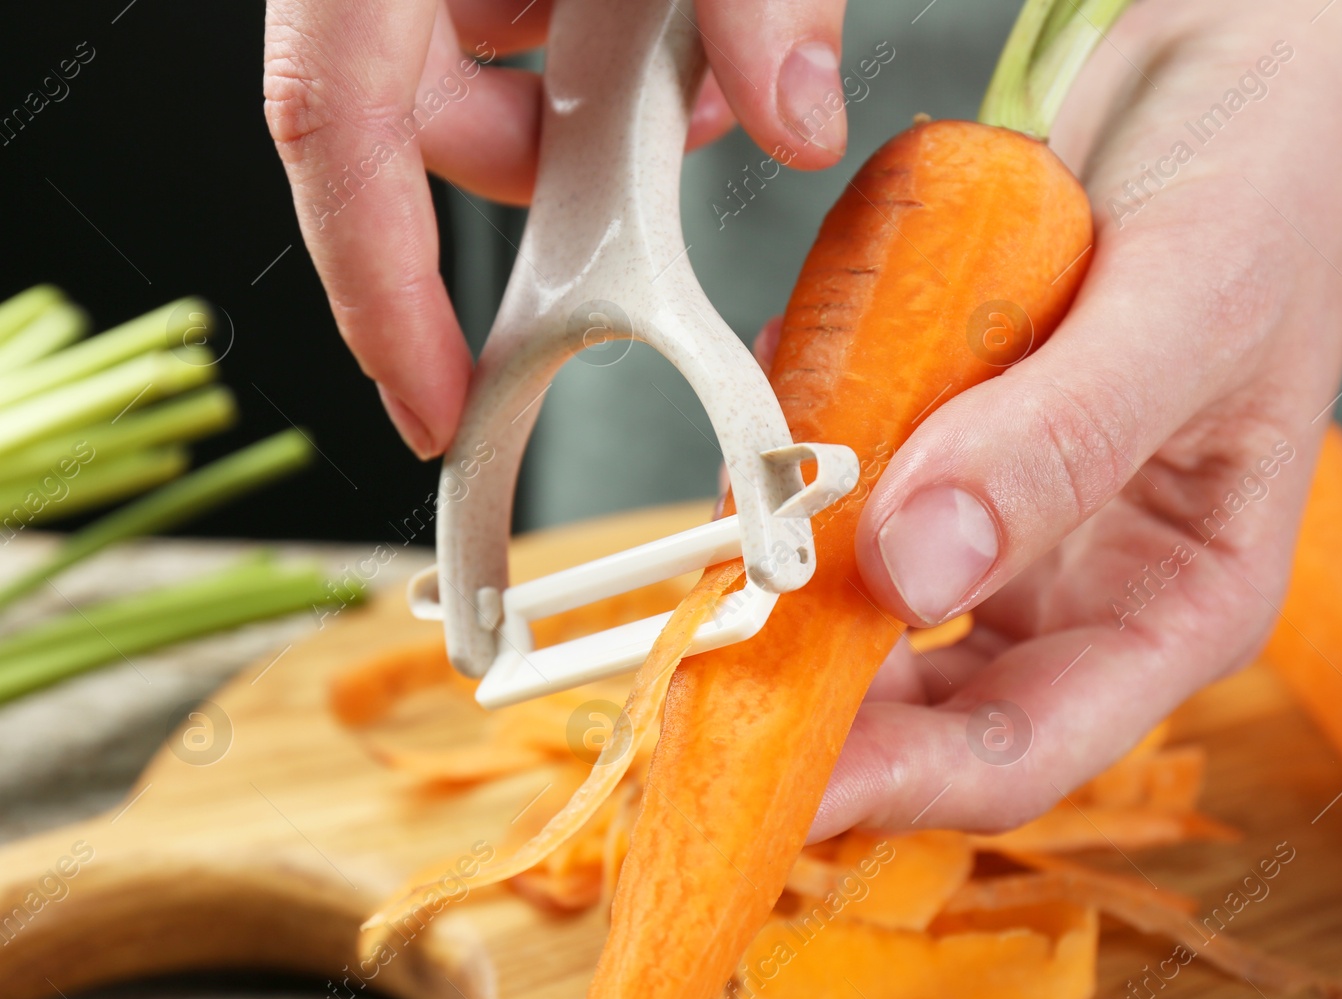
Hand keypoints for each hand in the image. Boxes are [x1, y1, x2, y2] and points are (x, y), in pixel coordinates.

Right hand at [264, 0, 852, 457]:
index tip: (438, 410)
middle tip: (655, 168)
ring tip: (690, 73)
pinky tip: (671, 36)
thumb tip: (797, 125)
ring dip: (582, 119)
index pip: (337, 127)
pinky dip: (586, 67)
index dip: (379, 289)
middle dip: (543, 180)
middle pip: (404, 124)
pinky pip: (500, 33)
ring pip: (463, 84)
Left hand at [808, 0, 1341, 839]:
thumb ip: (1057, 443)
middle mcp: (1086, 586)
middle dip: (814, 710)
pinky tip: (777, 443)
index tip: (777, 784)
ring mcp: (1008, 522)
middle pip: (928, 710)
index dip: (899, 785)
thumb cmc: (1261, 177)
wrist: (1225, 61)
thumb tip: (916, 569)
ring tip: (727, 559)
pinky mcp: (946, 448)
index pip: (1027, 748)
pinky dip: (799, 484)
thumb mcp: (1184, 305)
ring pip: (869, 616)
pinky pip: (847, 499)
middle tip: (698, 691)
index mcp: (1179, 601)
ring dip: (791, 598)